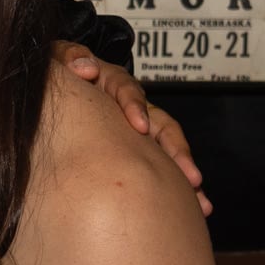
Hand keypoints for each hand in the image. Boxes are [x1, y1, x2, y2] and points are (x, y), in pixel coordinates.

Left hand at [55, 43, 211, 215]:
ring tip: (201, 202)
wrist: (67, 81)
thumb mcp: (62, 58)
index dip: (135, 106)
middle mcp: (135, 106)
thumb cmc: (64, 72)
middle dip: (177, 153)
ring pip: (168, 149)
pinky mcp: (140, 146)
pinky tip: (197, 207)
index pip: (128, 91)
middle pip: (162, 126)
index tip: (138, 125)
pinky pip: (163, 166)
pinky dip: (178, 186)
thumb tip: (85, 67)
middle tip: (190, 177)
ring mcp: (141, 127)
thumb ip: (69, 57)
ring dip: (185, 174)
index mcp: (115, 84)